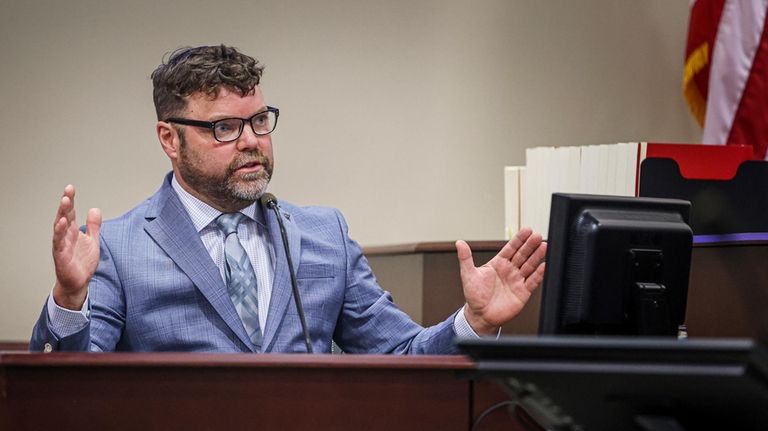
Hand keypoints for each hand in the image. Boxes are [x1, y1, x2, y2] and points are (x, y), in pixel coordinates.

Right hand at [52, 185, 101, 309]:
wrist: (79, 282)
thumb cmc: (82, 262)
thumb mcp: (92, 240)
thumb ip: (93, 225)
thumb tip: (94, 209)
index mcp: (72, 231)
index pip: (70, 213)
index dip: (70, 201)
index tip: (70, 188)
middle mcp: (65, 236)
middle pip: (64, 216)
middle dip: (66, 204)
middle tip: (67, 191)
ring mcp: (62, 245)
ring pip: (59, 227)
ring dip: (62, 214)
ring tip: (65, 202)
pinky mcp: (61, 255)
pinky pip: (59, 242)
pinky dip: (60, 232)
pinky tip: (62, 223)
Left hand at [456, 227, 546, 334]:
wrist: (480, 315)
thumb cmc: (474, 295)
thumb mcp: (468, 274)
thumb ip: (465, 258)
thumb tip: (459, 243)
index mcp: (498, 263)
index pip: (511, 248)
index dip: (519, 239)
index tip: (527, 230)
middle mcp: (509, 270)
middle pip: (522, 255)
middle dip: (530, 245)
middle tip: (538, 236)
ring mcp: (517, 280)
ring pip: (529, 266)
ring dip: (537, 256)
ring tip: (545, 246)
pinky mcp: (523, 292)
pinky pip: (533, 281)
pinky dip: (539, 274)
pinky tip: (545, 266)